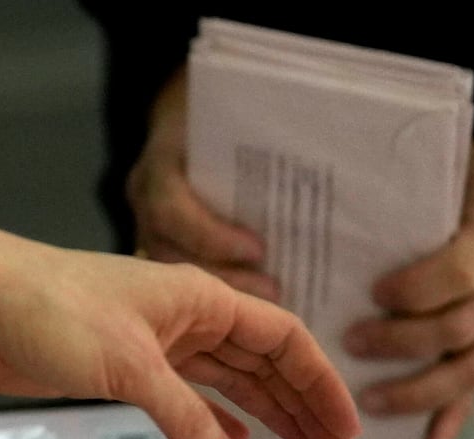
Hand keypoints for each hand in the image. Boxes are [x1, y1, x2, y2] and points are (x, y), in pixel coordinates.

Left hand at [0, 217, 360, 438]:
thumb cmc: (46, 308)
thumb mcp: (128, 366)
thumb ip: (183, 418)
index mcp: (200, 298)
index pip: (284, 338)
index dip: (320, 384)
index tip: (346, 431)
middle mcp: (184, 317)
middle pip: (262, 362)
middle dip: (303, 406)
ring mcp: (151, 343)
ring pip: (226, 381)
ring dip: (265, 415)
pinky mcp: (117, 368)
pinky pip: (183, 396)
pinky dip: (210, 420)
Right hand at [126, 65, 276, 300]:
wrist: (198, 104)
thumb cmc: (227, 101)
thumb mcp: (244, 102)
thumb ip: (273, 127)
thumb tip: (327, 147)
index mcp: (159, 164)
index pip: (171, 208)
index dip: (212, 235)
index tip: (259, 248)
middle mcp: (146, 198)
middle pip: (172, 252)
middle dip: (224, 275)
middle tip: (274, 290)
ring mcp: (148, 223)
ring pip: (175, 270)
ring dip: (224, 287)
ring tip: (271, 299)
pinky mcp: (162, 239)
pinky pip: (183, 271)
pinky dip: (219, 287)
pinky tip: (255, 302)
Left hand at [346, 130, 473, 438]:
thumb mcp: (461, 169)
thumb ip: (416, 204)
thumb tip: (341, 228)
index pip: (461, 269)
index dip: (417, 287)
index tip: (374, 291)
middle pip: (461, 327)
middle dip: (402, 344)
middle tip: (350, 343)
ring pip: (472, 367)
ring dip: (419, 392)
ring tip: (369, 402)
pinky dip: (455, 418)